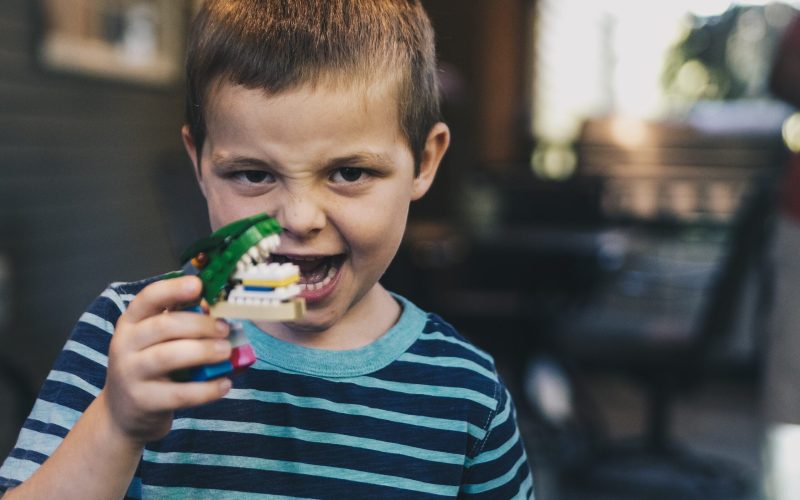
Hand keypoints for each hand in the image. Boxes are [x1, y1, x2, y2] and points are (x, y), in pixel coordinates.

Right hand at [101, 276, 232, 444]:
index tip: (198, 285)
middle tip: (224, 328)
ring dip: (203, 351)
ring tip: (225, 351)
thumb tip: (213, 306)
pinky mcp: (143, 401)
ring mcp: (131, 373)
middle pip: (163, 326)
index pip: (148, 298)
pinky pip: (179, 393)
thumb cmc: (149, 365)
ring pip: (168, 357)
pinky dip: (206, 389)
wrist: (123, 412)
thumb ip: (181, 320)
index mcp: (131, 321)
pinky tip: (224, 384)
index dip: (173, 289)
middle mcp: (125, 344)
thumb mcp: (156, 339)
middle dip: (199, 325)